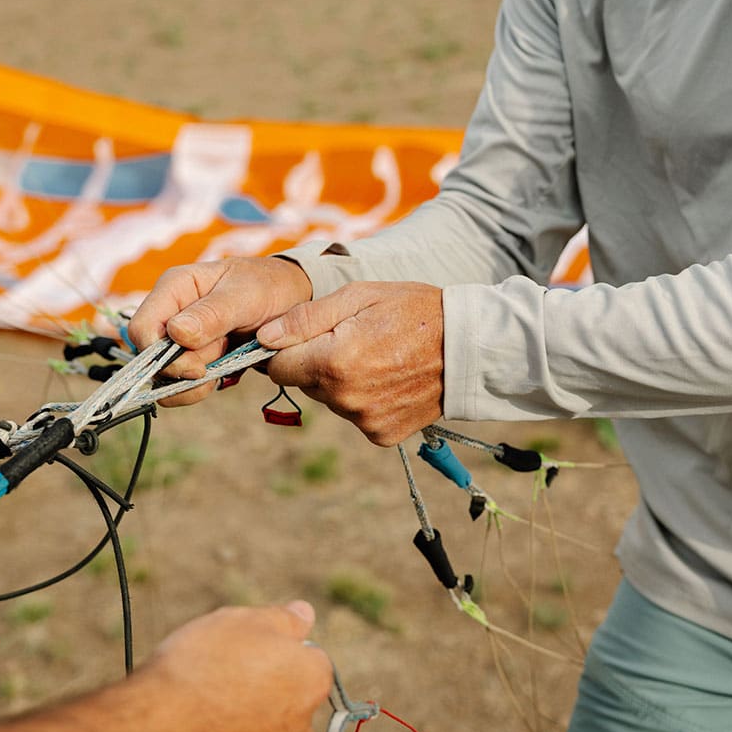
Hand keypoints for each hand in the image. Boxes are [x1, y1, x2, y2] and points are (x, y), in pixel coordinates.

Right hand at [129, 256, 312, 406]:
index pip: (142, 330)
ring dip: (193, 380)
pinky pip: (179, 384)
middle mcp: (169, 312)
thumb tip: (176, 333)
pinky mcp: (191, 356)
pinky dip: (198, 388)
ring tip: (226, 358)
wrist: (289, 298)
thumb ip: (212, 314)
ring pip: (163, 376)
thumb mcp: (246, 295)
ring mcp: (178, 337)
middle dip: (185, 368)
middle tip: (222, 353)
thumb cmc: (268, 286)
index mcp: (174, 288)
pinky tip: (222, 374)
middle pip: (151, 358)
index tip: (198, 366)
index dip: (162, 356)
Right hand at [129, 601, 332, 731]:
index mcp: (313, 679)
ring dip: (250, 709)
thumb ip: (284, 618)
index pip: (309, 654)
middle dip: (266, 678)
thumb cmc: (204, 665)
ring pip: (269, 720)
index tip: (246, 645)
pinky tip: (205, 723)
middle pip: (290, 689)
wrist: (159, 726)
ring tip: (209, 697)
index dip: (276, 644)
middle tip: (224, 667)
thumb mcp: (245, 620)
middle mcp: (304, 723)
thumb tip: (304, 613)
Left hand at [259, 281, 443, 445]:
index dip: (287, 348)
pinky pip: (356, 416)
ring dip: (342, 382)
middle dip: (317, 363)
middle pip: (305, 384)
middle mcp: (345, 399)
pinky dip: (365, 400)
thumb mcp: (358, 296)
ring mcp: (365, 421)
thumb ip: (305, 319)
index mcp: (333, 362)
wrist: (468, 347)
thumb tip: (263, 338)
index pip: (278, 367)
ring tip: (377, 357)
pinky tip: (389, 379)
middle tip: (355, 340)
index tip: (308, 335)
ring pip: (331, 400)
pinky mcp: (382, 435)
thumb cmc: (412, 310)